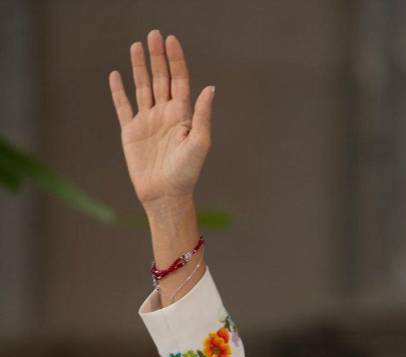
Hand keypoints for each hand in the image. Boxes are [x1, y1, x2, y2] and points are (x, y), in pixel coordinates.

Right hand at [109, 31, 213, 209]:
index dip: (176, 60)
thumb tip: (210, 88)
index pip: (179, 81)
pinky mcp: (131, 132)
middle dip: (158, 57)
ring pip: (142, 87)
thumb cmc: (187, 172)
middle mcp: (165, 115)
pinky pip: (123, 106)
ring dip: (140, 67)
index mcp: (183, 115)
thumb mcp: (199, 142)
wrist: (165, 194)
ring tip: (136, 46)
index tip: (171, 40)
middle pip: (161, 79)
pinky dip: (118, 91)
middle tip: (154, 34)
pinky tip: (116, 74)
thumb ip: (202, 114)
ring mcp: (148, 122)